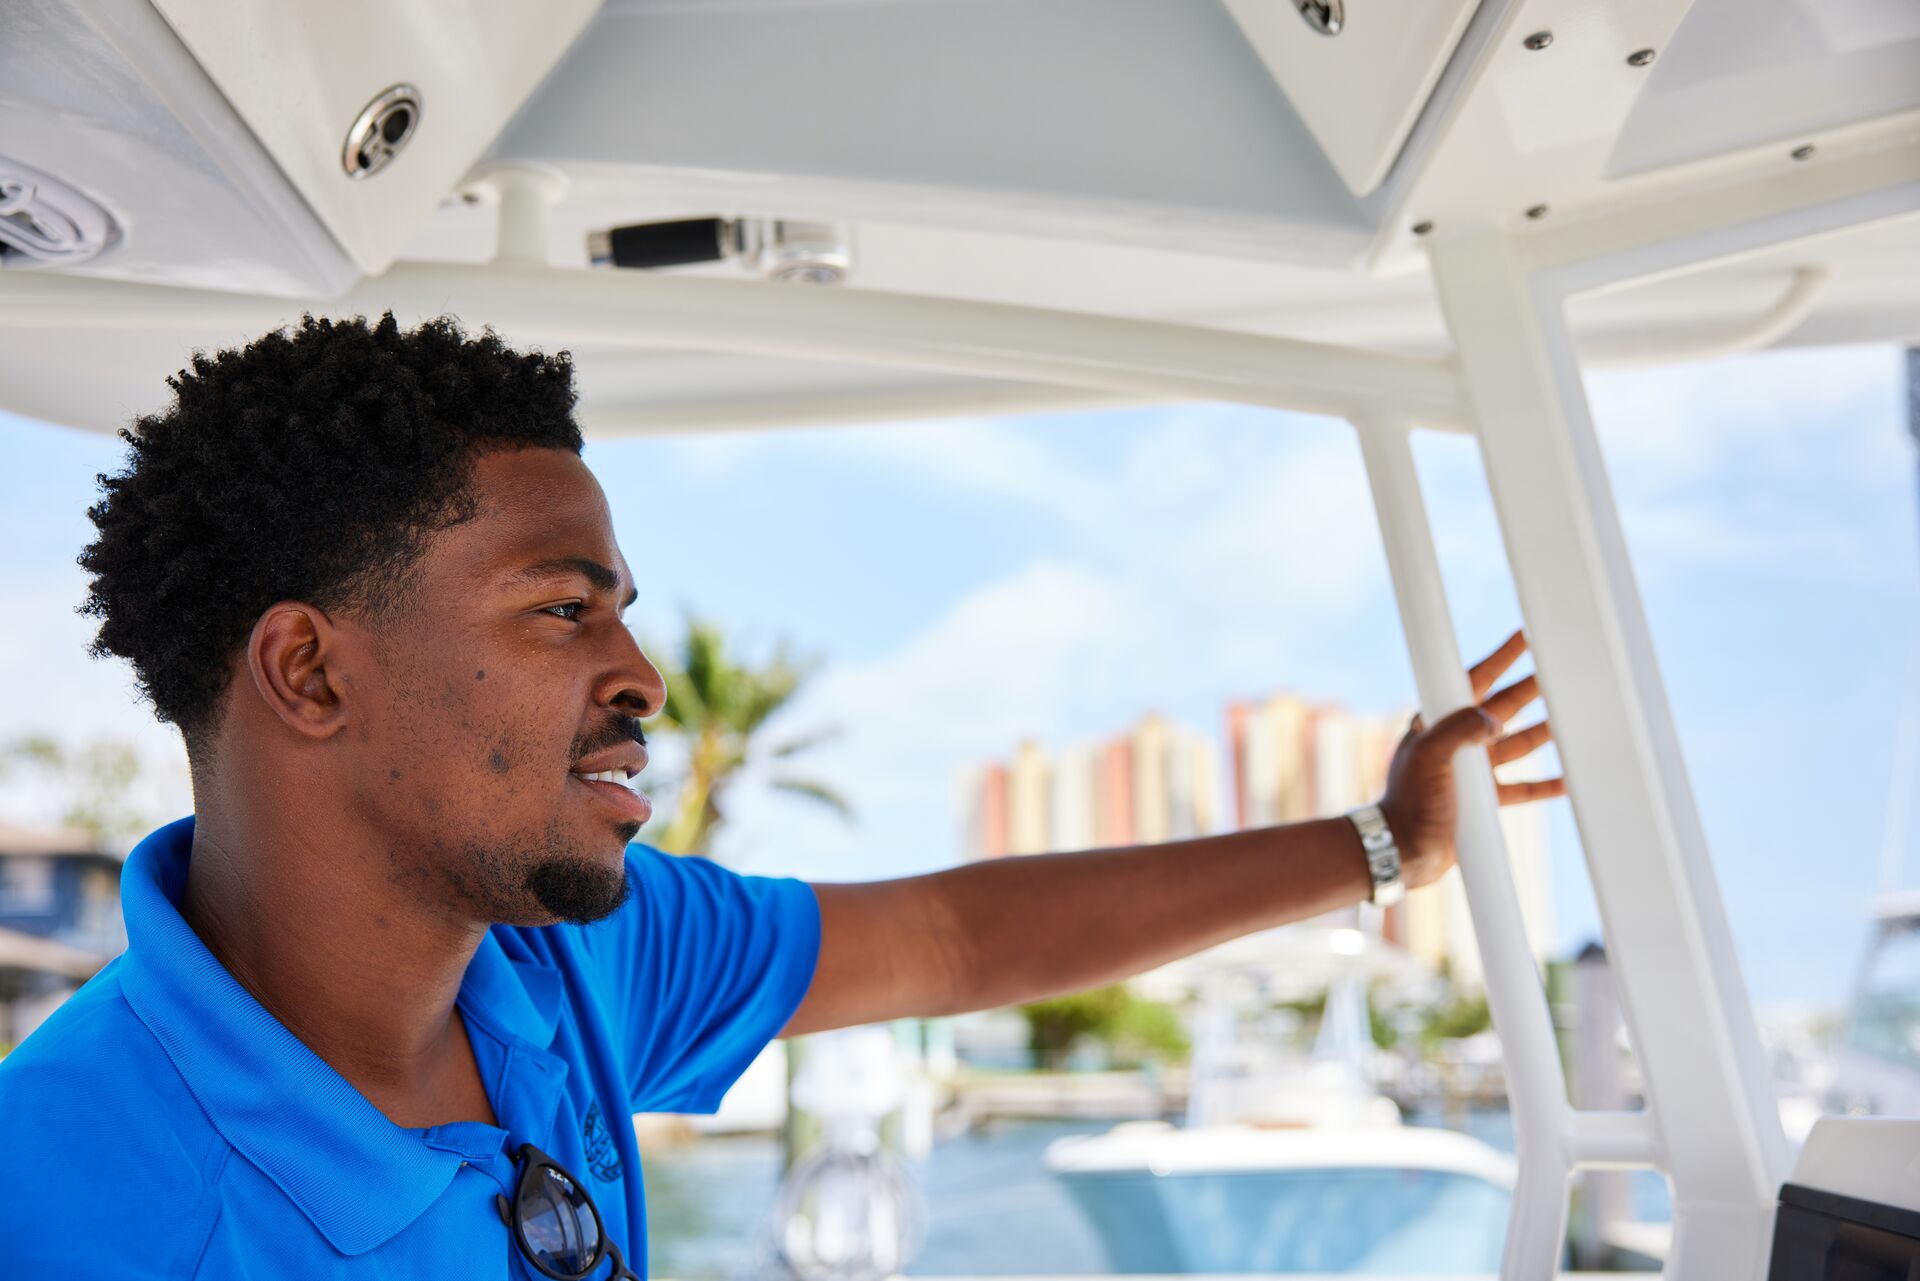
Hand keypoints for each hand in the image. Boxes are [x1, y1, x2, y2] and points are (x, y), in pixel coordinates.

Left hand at [1377, 629, 1564, 890]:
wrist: (1403, 850)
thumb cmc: (1409, 801)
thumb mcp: (1429, 755)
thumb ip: (1460, 729)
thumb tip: (1495, 719)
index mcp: (1439, 723)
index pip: (1474, 681)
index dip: (1500, 658)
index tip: (1522, 637)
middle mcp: (1457, 743)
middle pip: (1503, 708)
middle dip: (1530, 688)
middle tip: (1558, 669)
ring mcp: (1472, 772)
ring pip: (1517, 744)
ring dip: (1543, 731)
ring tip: (1569, 716)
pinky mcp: (1483, 800)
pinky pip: (1521, 788)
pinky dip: (1544, 784)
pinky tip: (1566, 779)